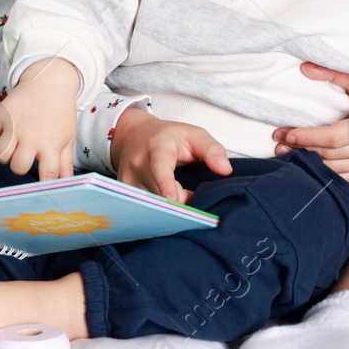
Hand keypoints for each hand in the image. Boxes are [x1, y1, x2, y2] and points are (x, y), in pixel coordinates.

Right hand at [0, 58, 78, 179]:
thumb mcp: (67, 136)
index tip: (42, 181)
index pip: (47, 174)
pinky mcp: (1, 114)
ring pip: (0, 155)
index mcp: (50, 144)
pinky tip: (5, 130)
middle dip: (20, 166)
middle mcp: (31, 136)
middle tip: (25, 154)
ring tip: (14, 145)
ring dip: (6, 154)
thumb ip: (65, 162)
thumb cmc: (60, 112)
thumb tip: (66, 182)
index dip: (45, 182)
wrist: (50, 81)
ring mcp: (14, 125)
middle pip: (18, 167)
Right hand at [110, 109, 231, 203]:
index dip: (165, 184)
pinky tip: (169, 212)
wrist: (132, 136)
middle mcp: (138, 164)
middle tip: (198, 212)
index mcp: (157, 147)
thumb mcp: (194, 134)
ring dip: (170, 212)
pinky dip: (159, 214)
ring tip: (184, 208)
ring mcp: (127, 180)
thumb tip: (226, 170)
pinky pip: (143, 210)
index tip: (171, 200)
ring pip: (151, 206)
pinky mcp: (123, 194)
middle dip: (180, 207)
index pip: (160, 167)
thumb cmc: (168, 137)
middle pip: (158, 195)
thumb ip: (212, 149)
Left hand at [270, 62, 348, 181]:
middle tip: (278, 143)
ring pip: (336, 170)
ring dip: (310, 163)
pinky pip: (346, 177)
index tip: (285, 133)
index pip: (334, 137)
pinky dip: (325, 172)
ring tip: (286, 154)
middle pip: (331, 155)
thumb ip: (335, 75)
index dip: (308, 137)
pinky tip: (309, 165)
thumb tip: (305, 68)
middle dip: (302, 149)